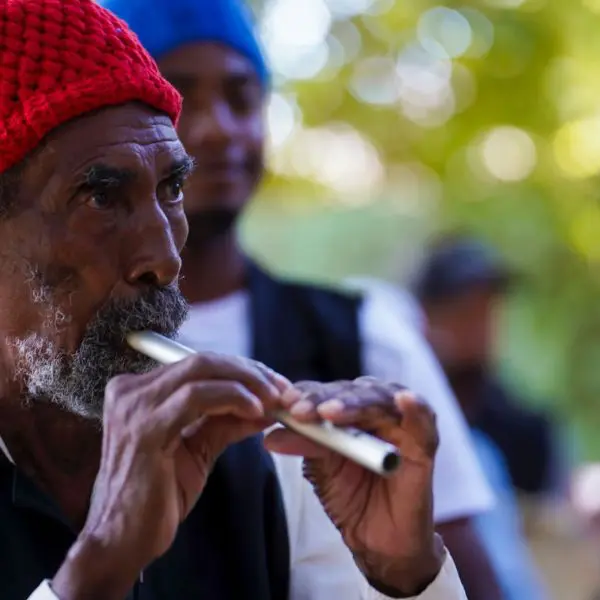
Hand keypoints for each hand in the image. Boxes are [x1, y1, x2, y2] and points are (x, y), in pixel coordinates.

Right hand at [52, 353, 288, 599]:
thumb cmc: (157, 498)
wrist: (121, 543)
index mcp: (139, 391)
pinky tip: (254, 412)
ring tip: (274, 400)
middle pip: (202, 361)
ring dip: (246, 382)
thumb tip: (267, 406)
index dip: (240, 369)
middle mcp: (130, 390)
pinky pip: (197, 397)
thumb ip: (227, 422)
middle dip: (248, 371)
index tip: (274, 384)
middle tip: (281, 388)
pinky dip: (232, 397)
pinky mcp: (144, 428)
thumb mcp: (198, 449)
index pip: (198, 364)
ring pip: (201, 370)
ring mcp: (134, 406)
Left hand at [264, 377, 444, 596]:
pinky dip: (416, 409)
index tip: (284, 403)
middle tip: (300, 410)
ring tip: (331, 411)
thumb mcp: (322, 468)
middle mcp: (377, 409)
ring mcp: (402, 424)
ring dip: (355, 404)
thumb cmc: (351, 497)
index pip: (328, 391)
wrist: (378, 540)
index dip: (307, 393)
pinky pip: (424, 421)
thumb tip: (270, 436)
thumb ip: (305, 445)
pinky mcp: (425, 445)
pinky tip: (405, 400)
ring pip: (380, 401)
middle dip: (324, 398)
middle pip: (352, 391)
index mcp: (351, 409)